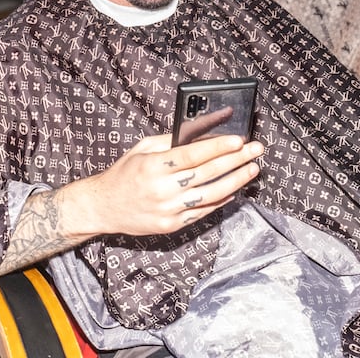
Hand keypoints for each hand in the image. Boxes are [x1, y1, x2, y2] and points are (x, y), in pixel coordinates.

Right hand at [70, 133, 262, 237]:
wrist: (103, 207)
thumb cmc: (124, 173)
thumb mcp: (142, 149)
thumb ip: (170, 142)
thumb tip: (201, 134)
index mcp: (153, 166)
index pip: (193, 155)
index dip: (218, 147)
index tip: (239, 140)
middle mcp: (162, 189)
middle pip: (207, 174)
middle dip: (236, 160)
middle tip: (256, 150)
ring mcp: (168, 210)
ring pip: (211, 195)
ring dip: (236, 181)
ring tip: (252, 169)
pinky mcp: (172, 225)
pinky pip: (203, 211)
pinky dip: (221, 200)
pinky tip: (235, 189)